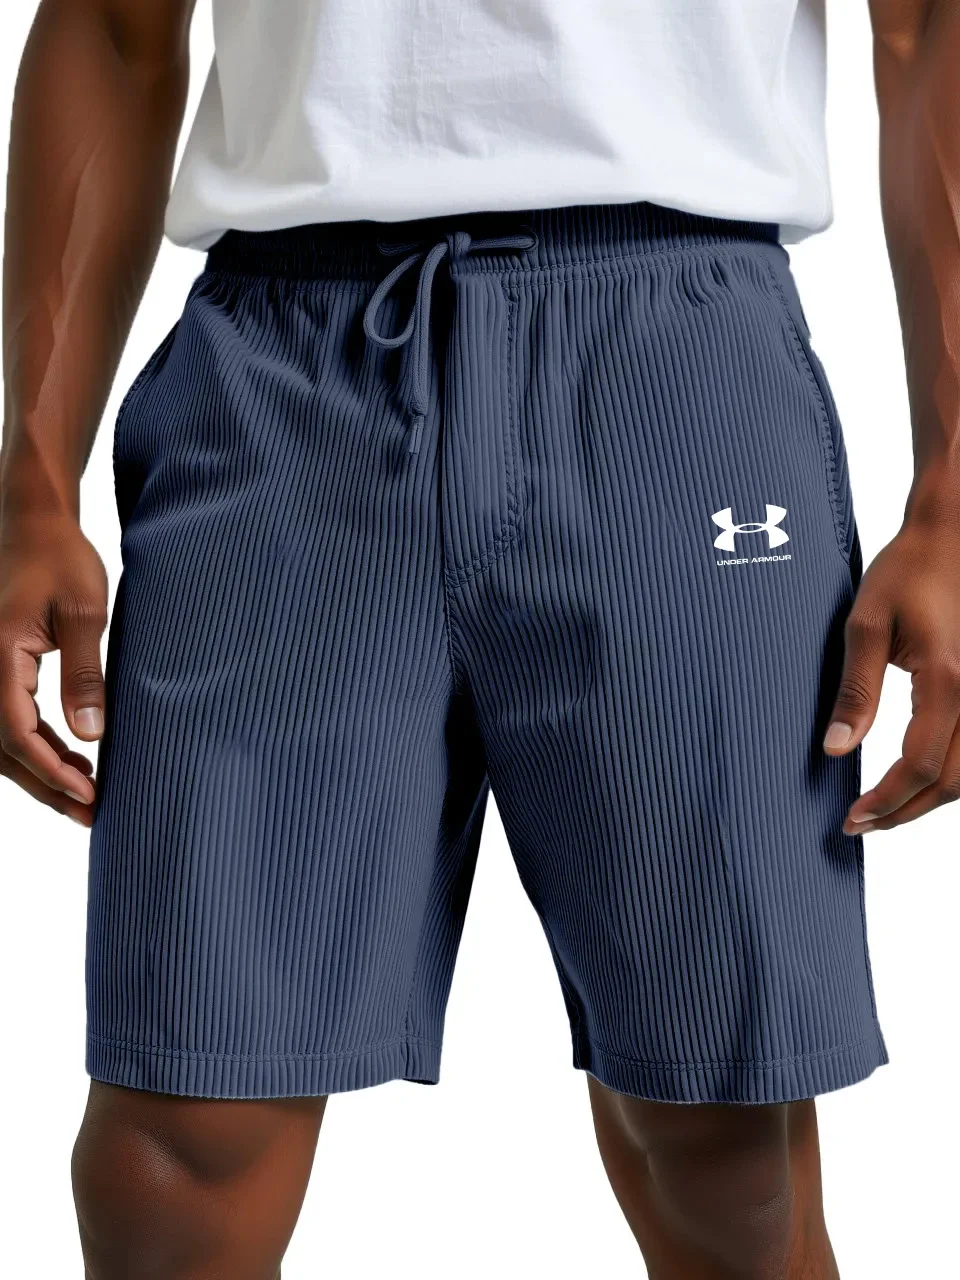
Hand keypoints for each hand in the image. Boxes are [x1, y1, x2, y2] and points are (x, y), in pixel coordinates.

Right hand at [0, 512, 107, 826]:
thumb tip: (89, 736)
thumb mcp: (84, 613)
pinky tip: (69, 760)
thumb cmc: (61, 558)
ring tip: (85, 795)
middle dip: (46, 784)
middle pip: (3, 748)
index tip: (89, 793)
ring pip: (1, 740)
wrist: (34, 523)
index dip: (50, 769)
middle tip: (90, 813)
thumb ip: (84, 675)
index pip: (16, 731)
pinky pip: (7, 719)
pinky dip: (35, 746)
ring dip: (39, 771)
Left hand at [824, 520, 959, 833]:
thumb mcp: (865, 624)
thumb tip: (835, 748)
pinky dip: (950, 774)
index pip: (920, 766)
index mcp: (949, 681)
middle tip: (860, 824)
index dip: (886, 801)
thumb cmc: (907, 571)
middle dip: (906, 812)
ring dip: (931, 799)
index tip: (851, 818)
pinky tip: (918, 780)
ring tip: (885, 810)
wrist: (953, 534)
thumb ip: (855, 691)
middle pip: (953, 782)